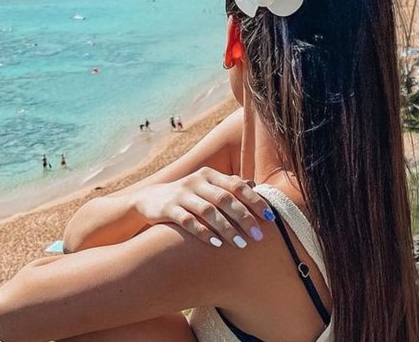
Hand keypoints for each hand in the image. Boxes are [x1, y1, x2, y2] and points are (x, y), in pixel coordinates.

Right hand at [132, 167, 273, 247]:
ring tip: (240, 244)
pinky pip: (188, 221)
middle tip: (258, 236)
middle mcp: (196, 182)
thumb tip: (255, 187)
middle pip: (225, 199)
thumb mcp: (206, 187)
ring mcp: (181, 195)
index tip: (269, 217)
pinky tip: (216, 243)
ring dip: (226, 228)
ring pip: (208, 211)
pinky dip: (203, 232)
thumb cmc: (187, 196)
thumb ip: (228, 186)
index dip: (254, 201)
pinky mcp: (168, 209)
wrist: (149, 199)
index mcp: (209, 175)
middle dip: (244, 218)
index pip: (236, 186)